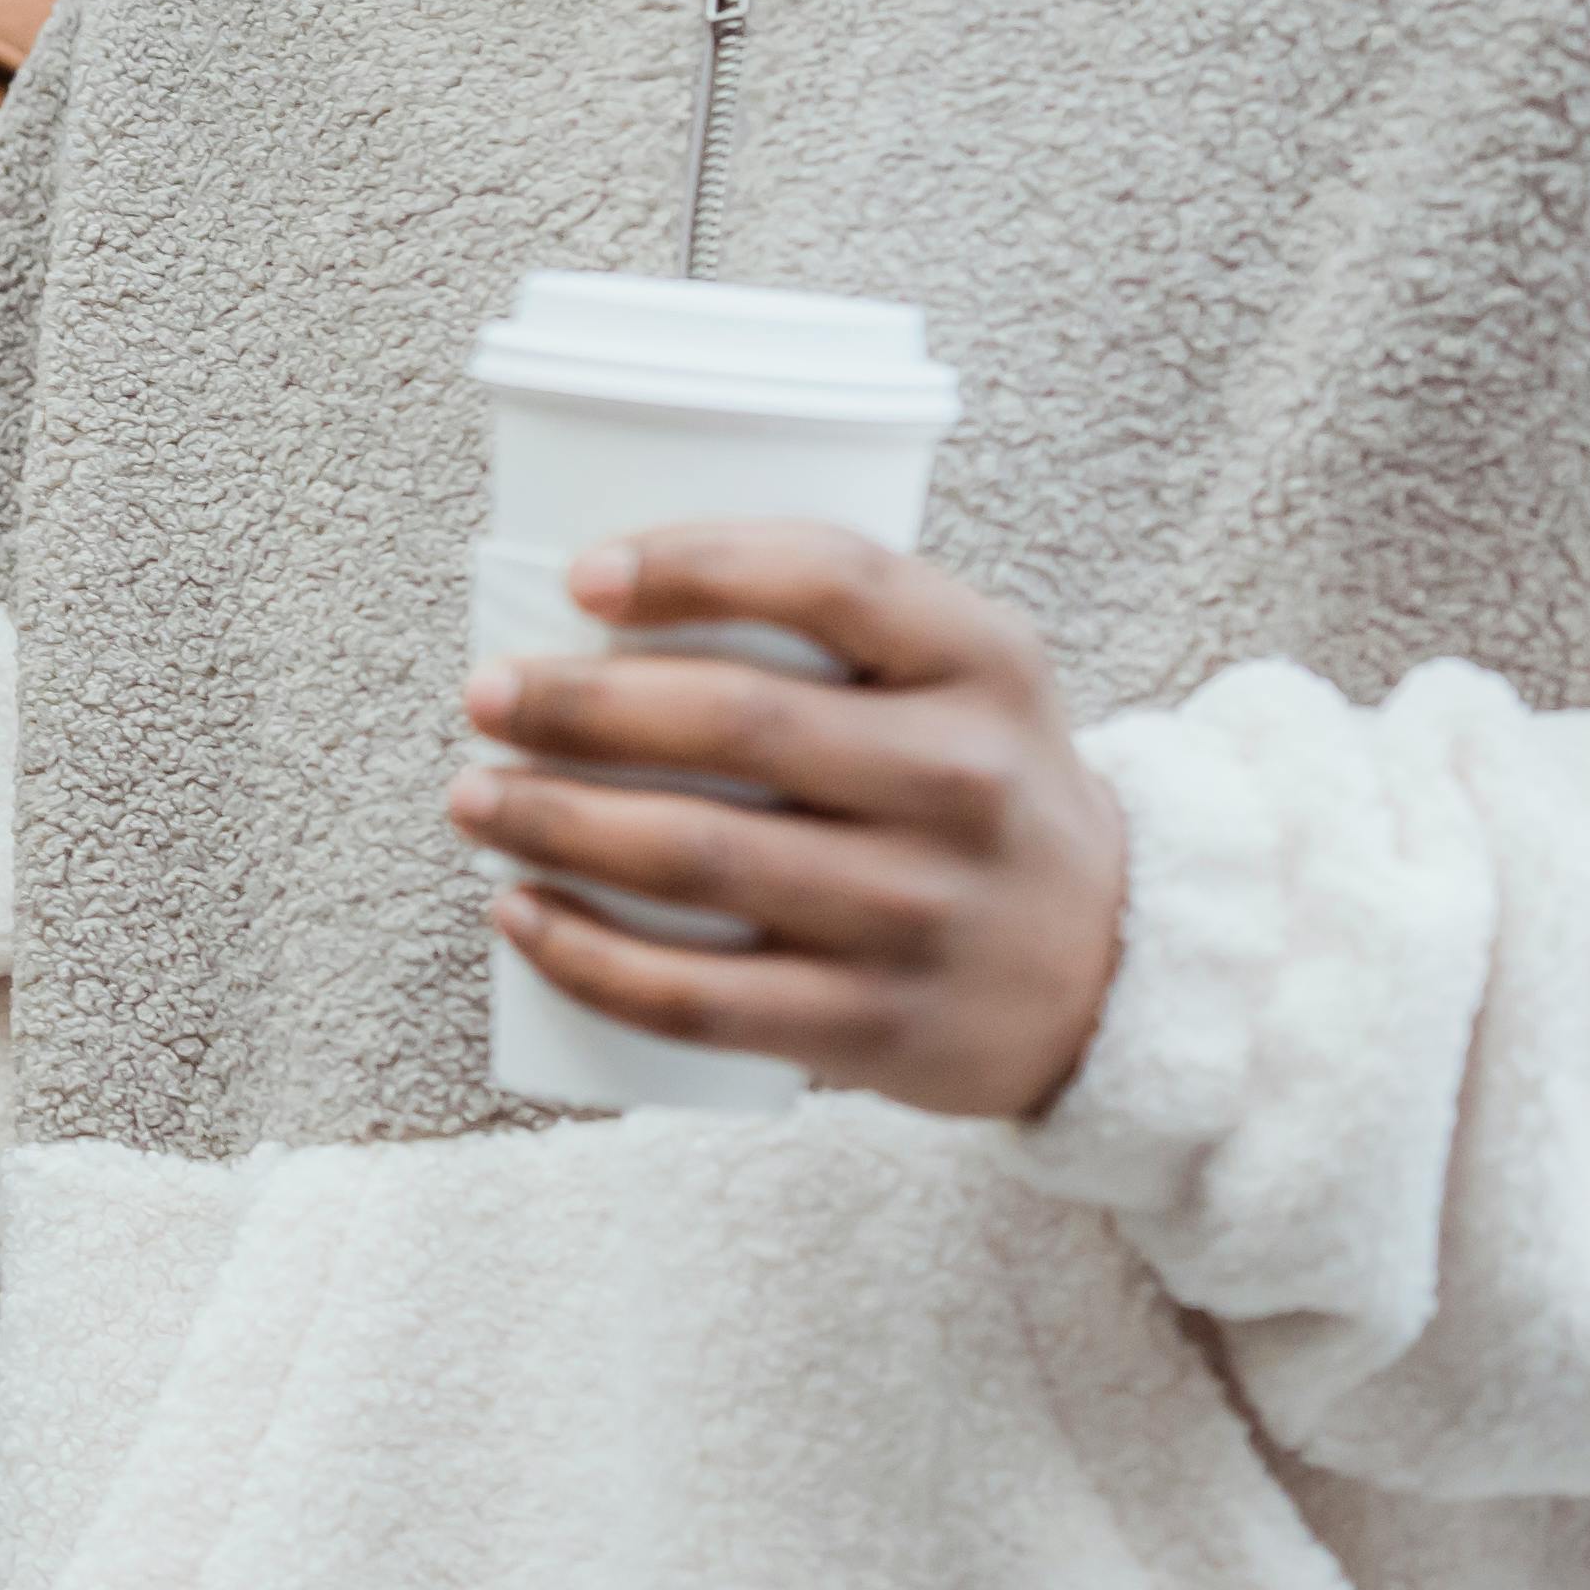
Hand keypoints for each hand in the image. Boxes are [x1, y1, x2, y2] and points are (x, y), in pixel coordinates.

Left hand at [447, 522, 1123, 1121]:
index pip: (828, 578)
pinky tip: (518, 914)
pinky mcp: (875, 1026)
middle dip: (575, 703)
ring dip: (553, 821)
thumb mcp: (966, 673)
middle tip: (484, 695)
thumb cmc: (977, 784)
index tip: (582, 576)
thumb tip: (598, 588)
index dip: (691, 563)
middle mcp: (963, 781)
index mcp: (985, 661)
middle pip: (732, 722)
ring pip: (696, 856)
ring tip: (474, 797)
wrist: (1115, 969)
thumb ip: (840, 620)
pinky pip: (699, 997)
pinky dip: (586, 957)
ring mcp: (921, 912)